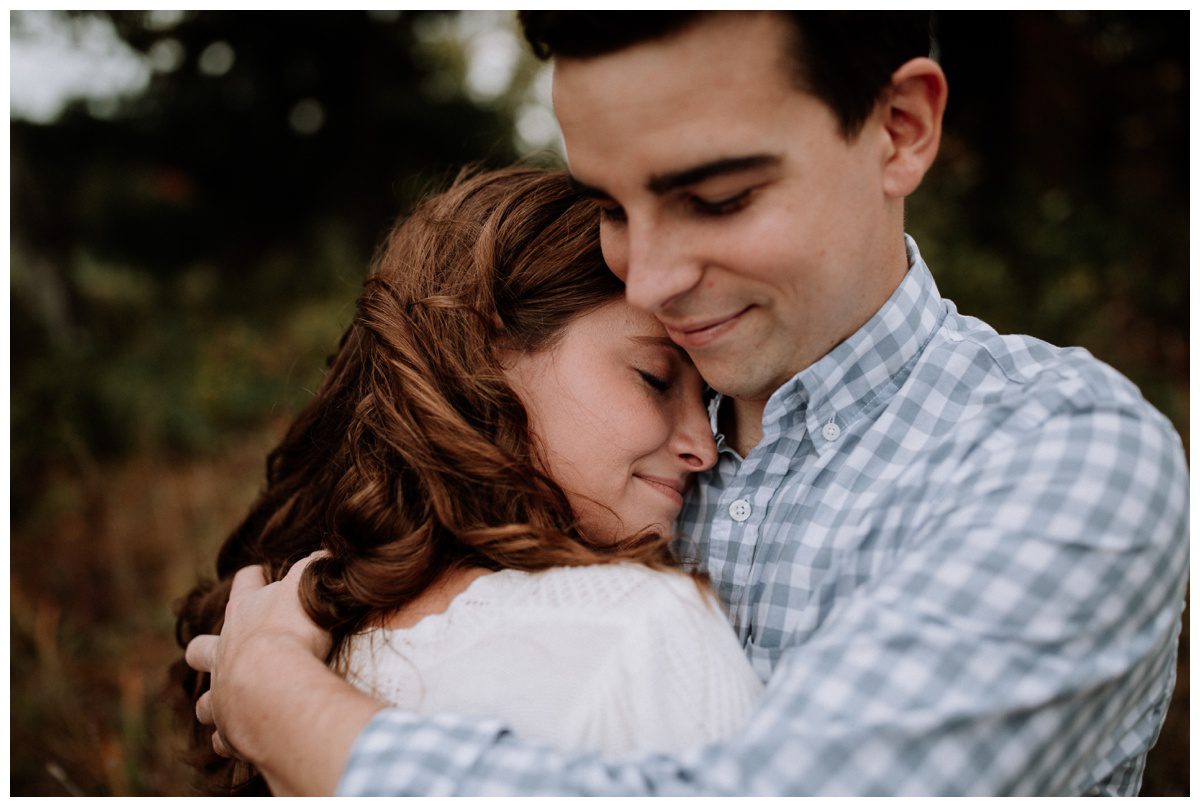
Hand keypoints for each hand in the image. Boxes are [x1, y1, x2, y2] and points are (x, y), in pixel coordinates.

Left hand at [185, 551, 332, 760]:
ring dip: (213, 700)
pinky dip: (229, 737)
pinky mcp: (229, 725)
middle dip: (207, 647)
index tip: (256, 573)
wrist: (273, 683)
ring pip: (205, 699)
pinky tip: (238, 737)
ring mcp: (222, 691)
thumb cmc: (290, 630)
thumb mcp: (308, 585)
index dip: (251, 578)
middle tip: (221, 648)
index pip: (244, 586)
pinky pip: (223, 736)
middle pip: (202, 647)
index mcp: (244, 614)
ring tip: (226, 701)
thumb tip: (328, 549)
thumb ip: (317, 564)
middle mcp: (224, 652)